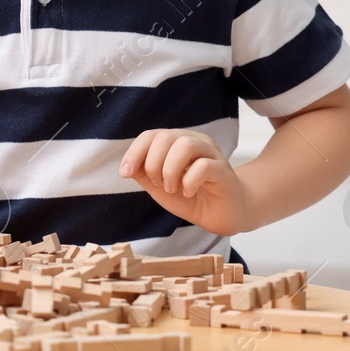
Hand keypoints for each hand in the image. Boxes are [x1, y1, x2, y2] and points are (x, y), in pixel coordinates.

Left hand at [119, 129, 251, 235]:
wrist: (222, 215)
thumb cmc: (191, 197)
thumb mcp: (159, 187)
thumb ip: (143, 174)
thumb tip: (126, 167)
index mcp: (177, 143)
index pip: (151, 135)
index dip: (134, 152)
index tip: (126, 173)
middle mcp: (195, 142)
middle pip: (166, 136)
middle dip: (153, 163)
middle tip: (159, 185)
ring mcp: (212, 155)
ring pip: (185, 145)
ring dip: (170, 170)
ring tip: (172, 188)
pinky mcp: (224, 171)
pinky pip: (204, 166)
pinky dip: (189, 181)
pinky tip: (188, 192)